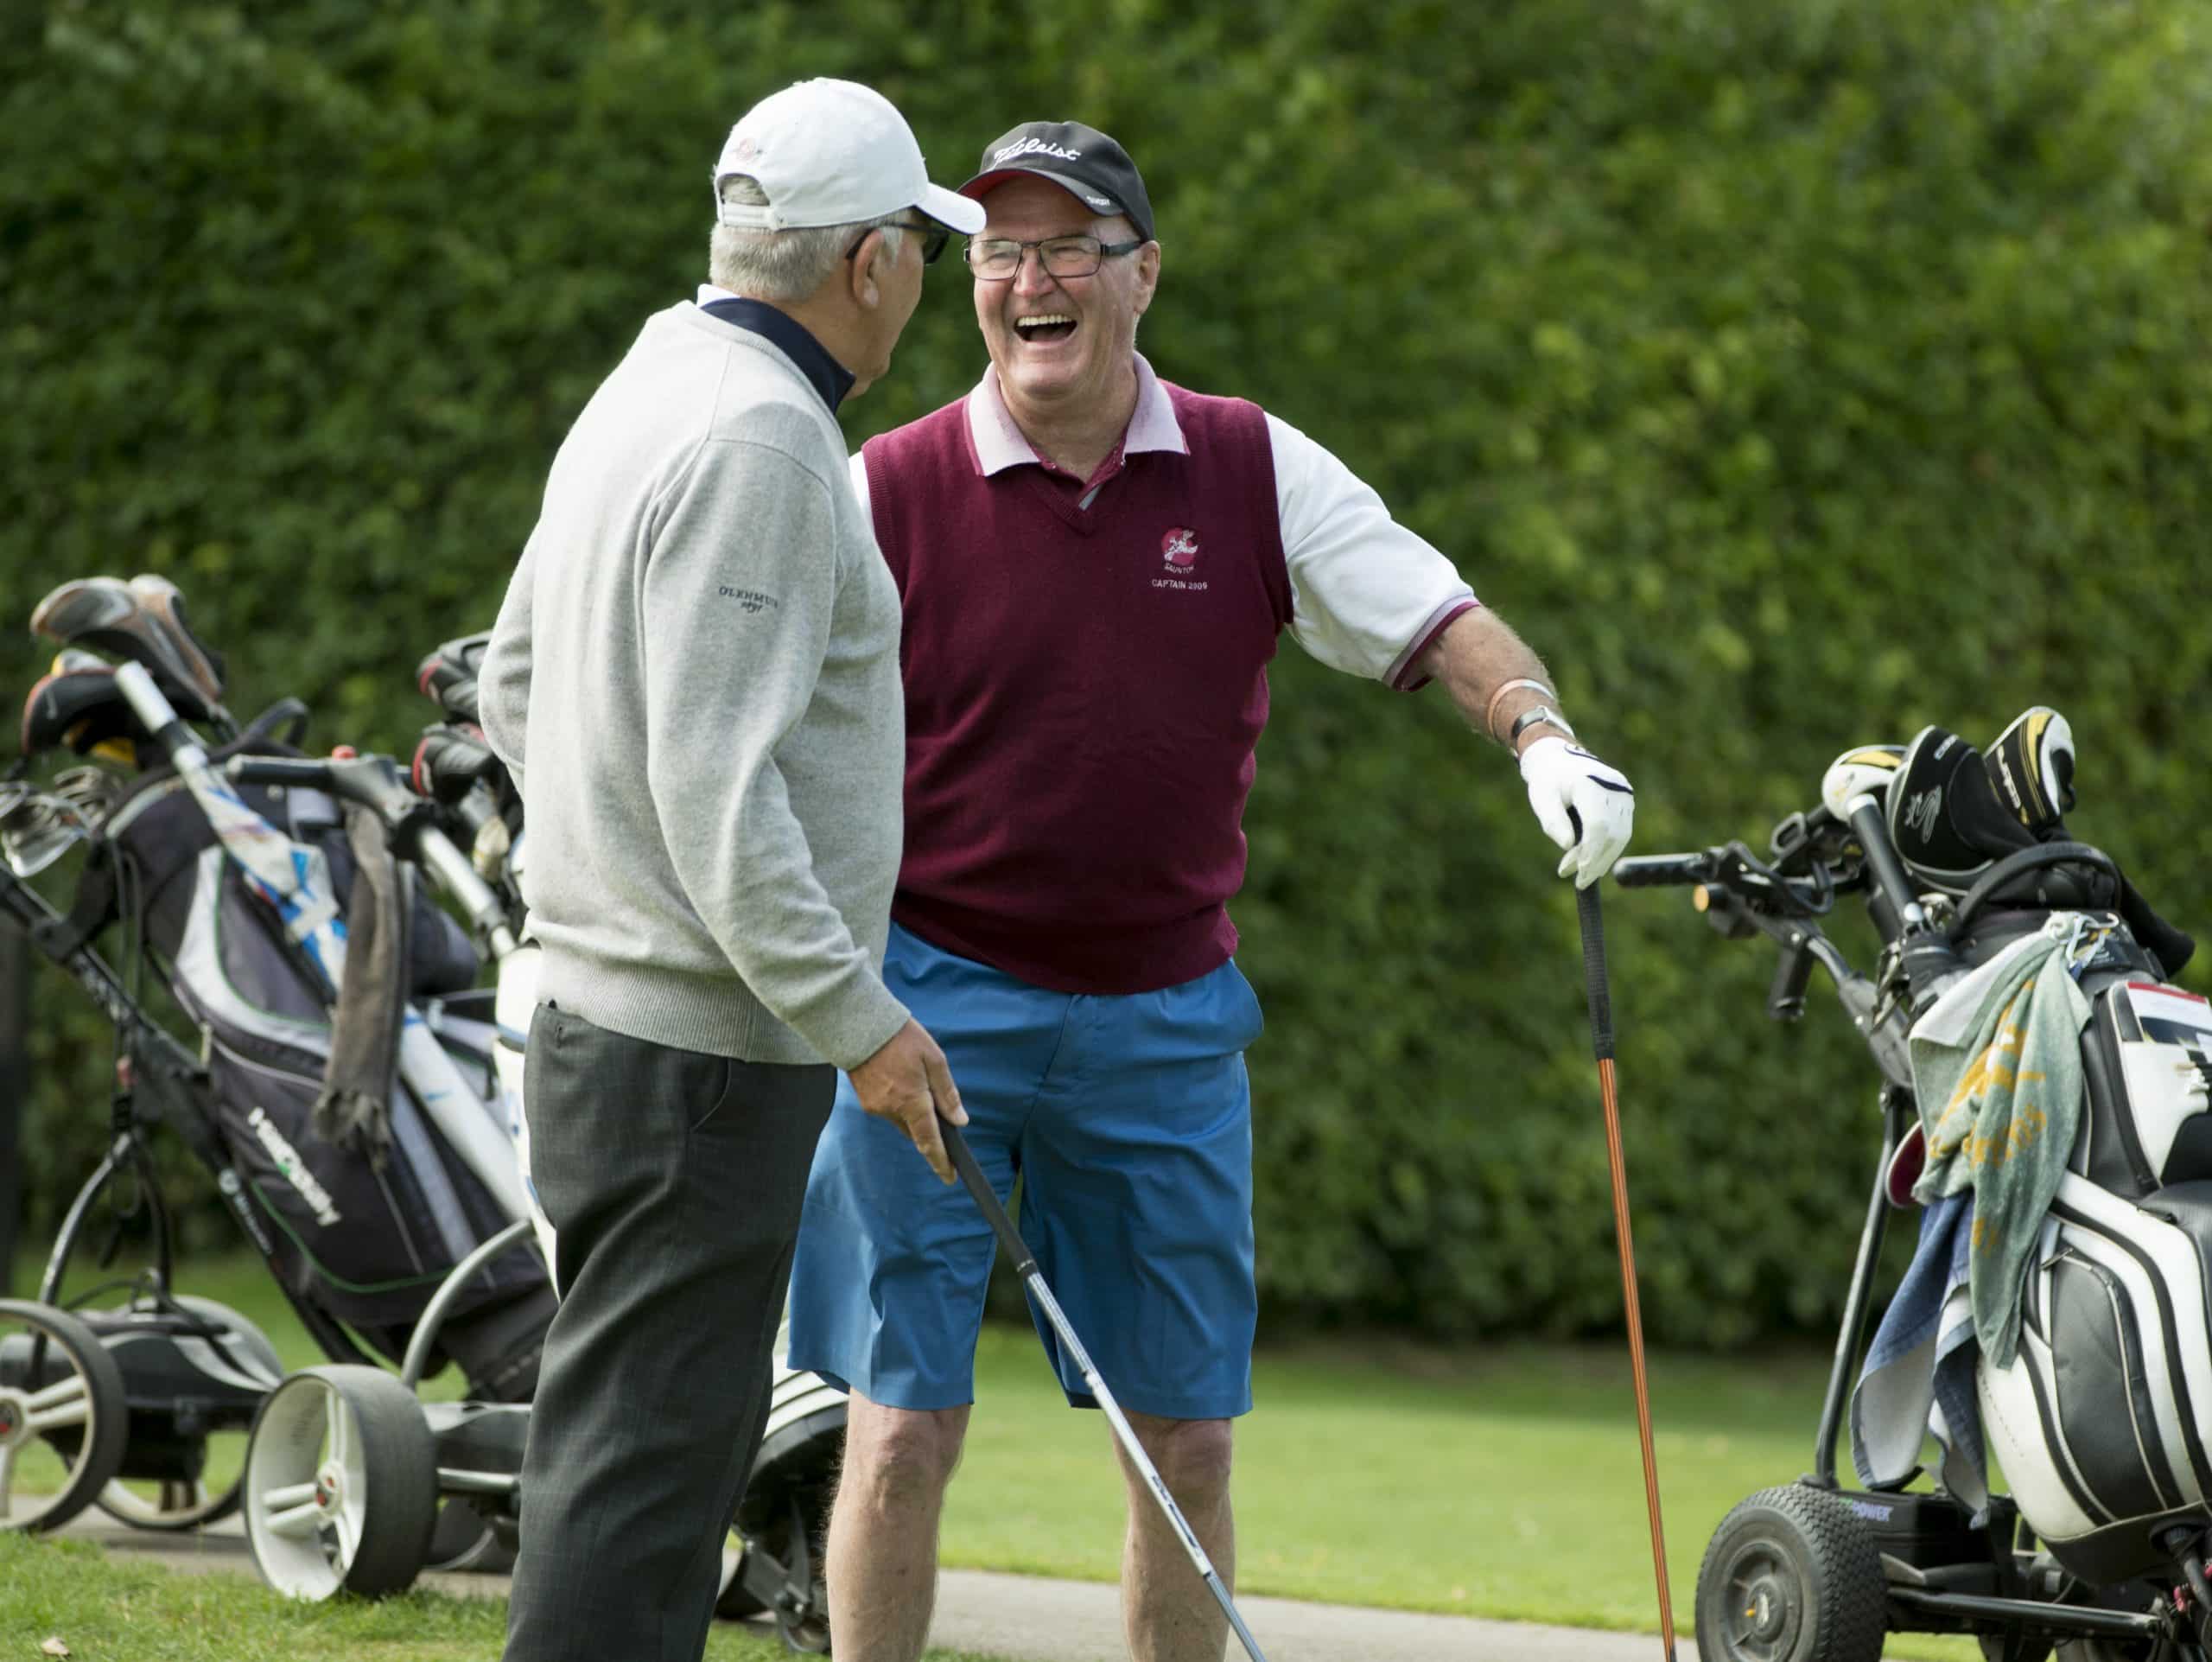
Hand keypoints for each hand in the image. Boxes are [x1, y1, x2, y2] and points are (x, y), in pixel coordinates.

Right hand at [848, 1018, 965, 1182]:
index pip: (929, 1140)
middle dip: (929, 1128)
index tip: (949, 1177)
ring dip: (913, 1112)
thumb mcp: (934, 1060)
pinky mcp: (866, 1101)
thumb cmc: (902, 1038)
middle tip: (939, 1112)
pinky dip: (900, 1103)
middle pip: (916, 1131)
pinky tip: (901, 1081)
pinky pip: (889, 1111)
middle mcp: (891, 1109)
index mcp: (912, 1100)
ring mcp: (875, 1107)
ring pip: (902, 1121)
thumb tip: (959, 1120)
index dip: (940, 1161)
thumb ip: (947, 1093)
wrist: (860, 1026)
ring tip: (916, 1082)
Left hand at [1518, 736, 1634, 886]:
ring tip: (1585, 876)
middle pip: (1612, 833)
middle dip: (1595, 861)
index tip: (1578, 872)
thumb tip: (1568, 846)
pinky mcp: (1626, 800)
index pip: (1597, 824)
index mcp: (1590, 783)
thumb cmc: (1549, 781)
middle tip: (1578, 881)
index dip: (1590, 851)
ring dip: (1604, 859)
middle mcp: (1613, 786)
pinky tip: (1595, 863)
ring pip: (1621, 835)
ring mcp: (1623, 793)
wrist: (1561, 760)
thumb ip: (1553, 821)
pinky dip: (1610, 848)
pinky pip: (1623, 830)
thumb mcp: (1542, 798)